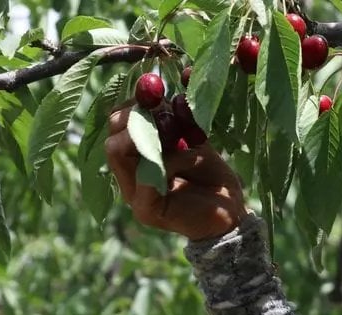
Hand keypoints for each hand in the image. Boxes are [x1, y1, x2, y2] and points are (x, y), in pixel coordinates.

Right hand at [105, 104, 247, 240]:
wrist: (231, 214)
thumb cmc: (212, 177)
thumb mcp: (196, 138)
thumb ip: (183, 114)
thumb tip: (185, 72)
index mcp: (136, 157)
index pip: (115, 124)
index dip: (133, 104)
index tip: (159, 93)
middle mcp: (129, 176)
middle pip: (109, 136)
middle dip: (136, 117)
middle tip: (166, 114)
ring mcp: (133, 194)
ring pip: (117, 151)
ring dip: (152, 134)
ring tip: (181, 136)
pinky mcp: (145, 210)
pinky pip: (147, 174)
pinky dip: (173, 158)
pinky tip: (195, 157)